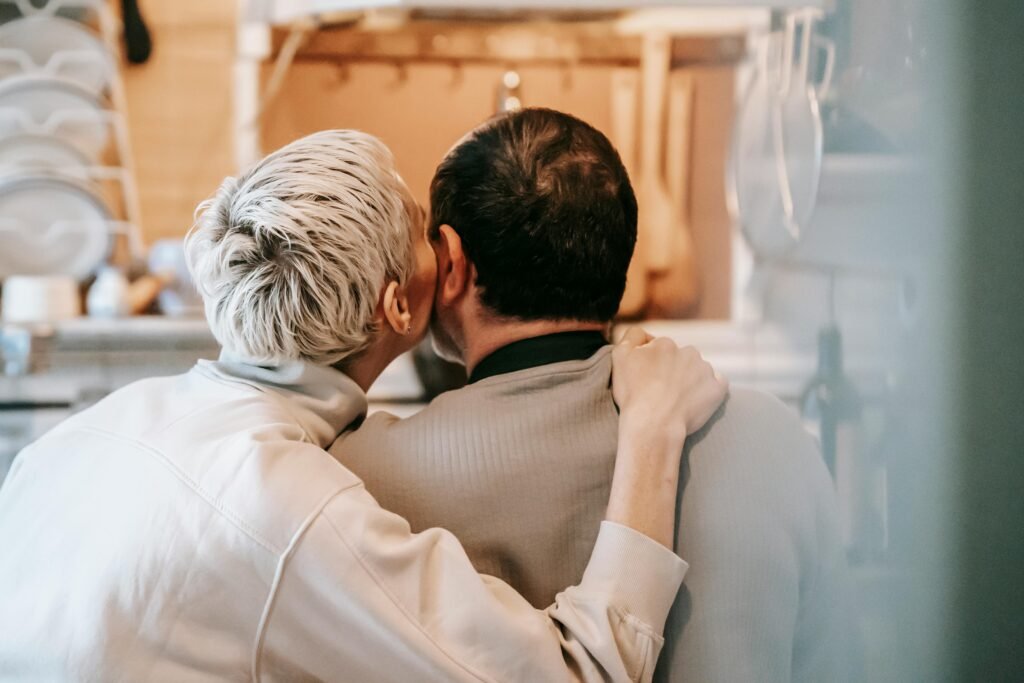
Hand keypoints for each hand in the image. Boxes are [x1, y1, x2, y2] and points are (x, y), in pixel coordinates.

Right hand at [611, 327, 728, 446]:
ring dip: (691, 380)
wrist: (652, 425)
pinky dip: (710, 389)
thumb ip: (632, 336)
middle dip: (674, 370)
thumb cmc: (633, 394)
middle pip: (681, 358)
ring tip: (677, 400)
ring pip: (698, 370)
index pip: (660, 349)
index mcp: (665, 344)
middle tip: (662, 391)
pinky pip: (718, 384)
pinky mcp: (717, 389)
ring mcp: (705, 370)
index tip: (647, 380)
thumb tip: (645, 334)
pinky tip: (697, 400)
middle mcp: (688, 352)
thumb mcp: (619, 357)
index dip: (652, 364)